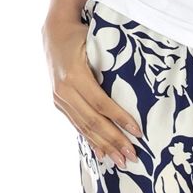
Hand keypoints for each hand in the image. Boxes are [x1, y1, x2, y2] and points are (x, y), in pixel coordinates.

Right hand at [47, 15, 142, 165]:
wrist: (54, 32)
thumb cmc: (82, 35)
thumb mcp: (96, 45)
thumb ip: (111, 66)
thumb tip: (138, 85)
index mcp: (75, 75)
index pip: (102, 103)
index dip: (120, 119)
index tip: (138, 132)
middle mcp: (64, 90)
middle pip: (93, 121)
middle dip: (114, 140)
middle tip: (132, 155)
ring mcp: (59, 98)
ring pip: (84, 127)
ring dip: (104, 145)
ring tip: (120, 160)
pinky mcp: (58, 102)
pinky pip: (76, 124)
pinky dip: (90, 140)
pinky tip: (101, 153)